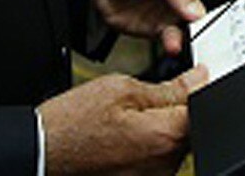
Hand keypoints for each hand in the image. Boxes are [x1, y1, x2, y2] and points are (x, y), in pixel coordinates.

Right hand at [39, 67, 205, 175]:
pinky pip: (157, 162)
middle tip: (143, 100)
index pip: (202, 107)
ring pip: (173, 145)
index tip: (190, 78)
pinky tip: (126, 139)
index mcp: (162, 137)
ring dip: (162, 130)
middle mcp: (162, 166)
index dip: (198, 87)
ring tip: (129, 121)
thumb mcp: (122, 88)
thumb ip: (169, 87)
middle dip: (177, 110)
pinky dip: (149, 147)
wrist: (42, 151)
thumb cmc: (75, 122)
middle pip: (189, 128)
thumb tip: (199, 77)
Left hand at [94, 0, 205, 56]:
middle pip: (199, 9)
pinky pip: (171, 40)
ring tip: (183, 38)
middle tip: (201, 28)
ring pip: (187, 28)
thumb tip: (195, 9)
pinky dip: (174, 45)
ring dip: (189, 36)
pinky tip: (173, 45)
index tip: (208, 12)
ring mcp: (169, 11)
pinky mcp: (158, 28)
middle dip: (202, 21)